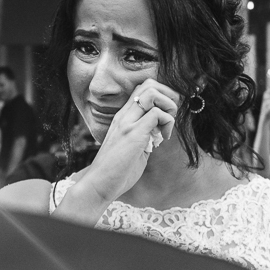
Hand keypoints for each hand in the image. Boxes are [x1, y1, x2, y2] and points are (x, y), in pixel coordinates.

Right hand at [77, 79, 177, 203]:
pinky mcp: (133, 134)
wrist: (99, 184)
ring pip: (152, 93)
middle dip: (168, 96)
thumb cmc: (117, 171)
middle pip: (149, 84)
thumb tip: (161, 131)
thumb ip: (146, 136)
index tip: (167, 116)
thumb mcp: (135, 148)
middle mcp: (124, 115)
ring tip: (166, 127)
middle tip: (171, 117)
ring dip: (168, 107)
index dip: (162, 96)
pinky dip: (167, 123)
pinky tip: (162, 139)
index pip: (143, 89)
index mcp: (123, 117)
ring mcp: (127, 123)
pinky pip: (157, 114)